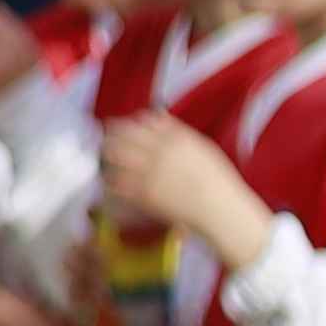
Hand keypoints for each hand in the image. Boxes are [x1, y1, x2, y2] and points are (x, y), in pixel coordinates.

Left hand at [96, 107, 269, 270]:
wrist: (220, 209)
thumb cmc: (216, 181)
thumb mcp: (202, 148)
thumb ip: (177, 131)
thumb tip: (158, 116)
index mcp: (176, 138)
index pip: (141, 121)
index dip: (126, 123)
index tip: (119, 126)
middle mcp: (160, 152)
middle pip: (121, 135)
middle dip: (110, 136)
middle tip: (105, 140)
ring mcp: (150, 172)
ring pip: (114, 156)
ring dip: (106, 155)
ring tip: (105, 158)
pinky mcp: (143, 194)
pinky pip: (116, 182)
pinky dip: (110, 180)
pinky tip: (111, 181)